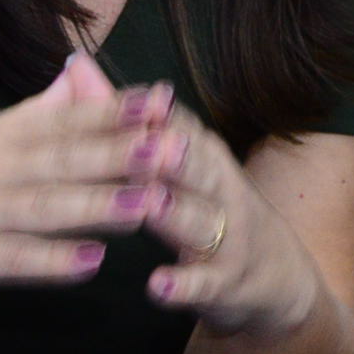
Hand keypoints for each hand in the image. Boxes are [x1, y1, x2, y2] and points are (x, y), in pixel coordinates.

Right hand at [0, 52, 165, 293]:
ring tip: (151, 201)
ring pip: (47, 207)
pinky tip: (91, 264)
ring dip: (101, 204)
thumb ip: (28, 114)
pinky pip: (12, 260)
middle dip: (125, 152)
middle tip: (177, 145)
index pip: (68, 119)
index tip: (166, 100)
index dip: (119, 111)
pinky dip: (51, 260)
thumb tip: (75, 79)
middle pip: (68, 158)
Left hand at [137, 105, 330, 337]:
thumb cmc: (211, 209)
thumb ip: (126, 119)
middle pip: (197, 168)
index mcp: (205, 157)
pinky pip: (203, 285)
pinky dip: (182, 286)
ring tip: (151, 202)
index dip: (155, 115)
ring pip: (201, 221)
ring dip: (177, 212)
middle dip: (174, 154)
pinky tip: (157, 287)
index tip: (133, 98)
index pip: (180, 128)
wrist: (276, 278)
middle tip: (146, 140)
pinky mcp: (224, 283)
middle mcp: (221, 190)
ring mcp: (227, 238)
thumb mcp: (179, 162)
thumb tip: (77, 66)